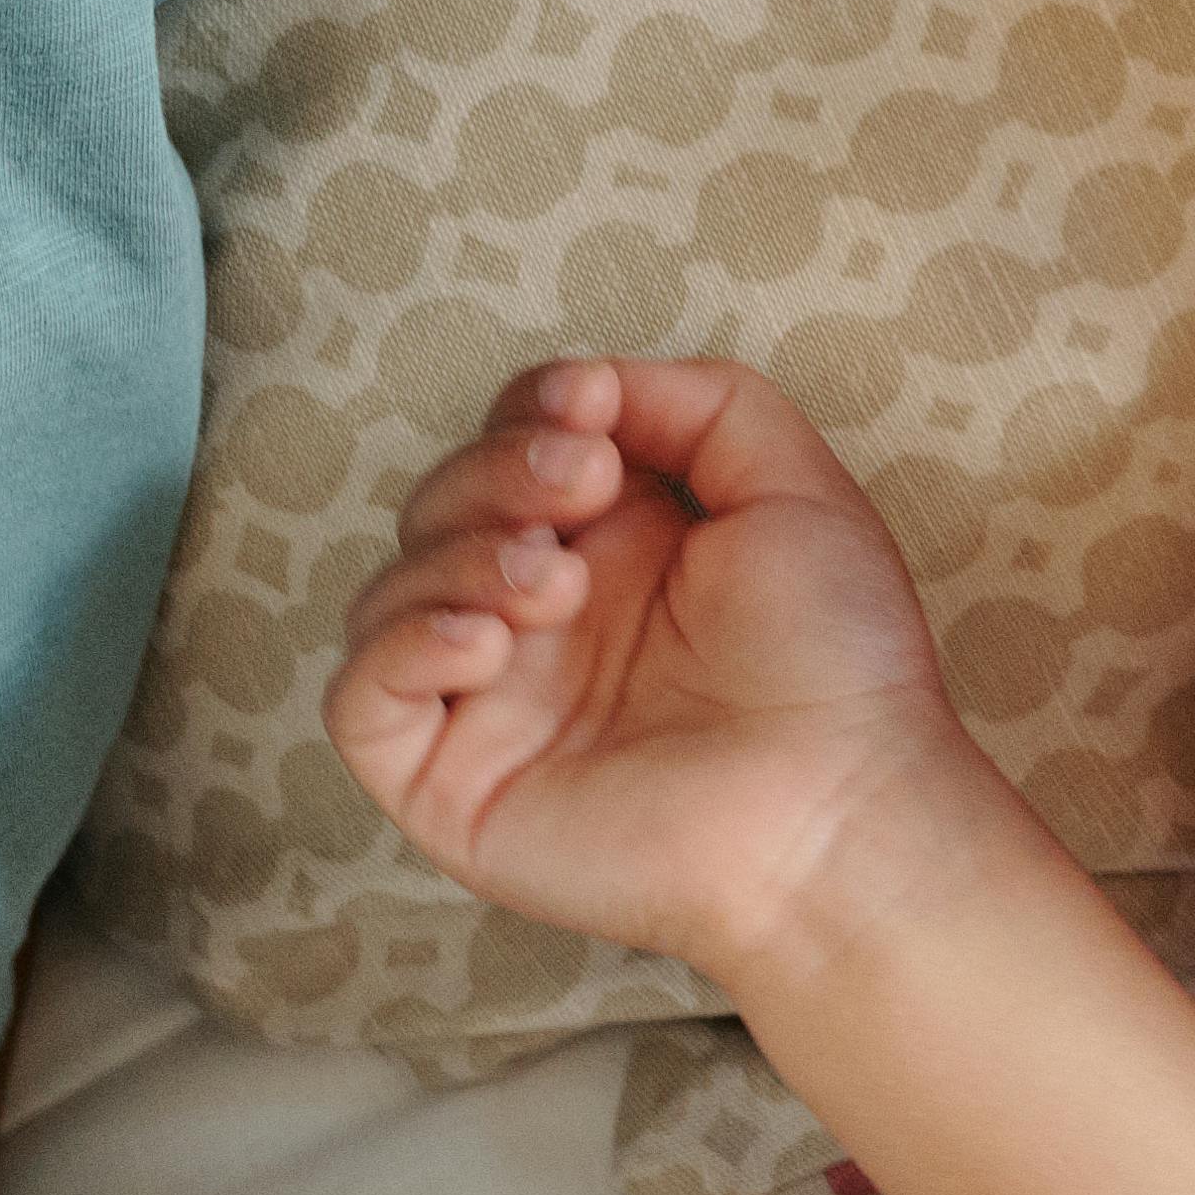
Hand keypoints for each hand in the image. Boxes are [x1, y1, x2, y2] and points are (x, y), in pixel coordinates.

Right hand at [325, 359, 1011, 999]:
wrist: (837, 812)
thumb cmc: (836, 662)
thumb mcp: (794, 488)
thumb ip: (701, 404)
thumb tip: (592, 382)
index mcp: (618, 544)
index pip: (514, 444)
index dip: (531, 412)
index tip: (590, 413)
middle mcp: (545, 616)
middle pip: (444, 502)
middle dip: (497, 473)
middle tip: (577, 487)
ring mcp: (491, 699)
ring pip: (392, 589)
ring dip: (461, 556)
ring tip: (554, 583)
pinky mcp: (449, 781)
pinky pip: (358, 700)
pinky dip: (402, 647)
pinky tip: (486, 642)